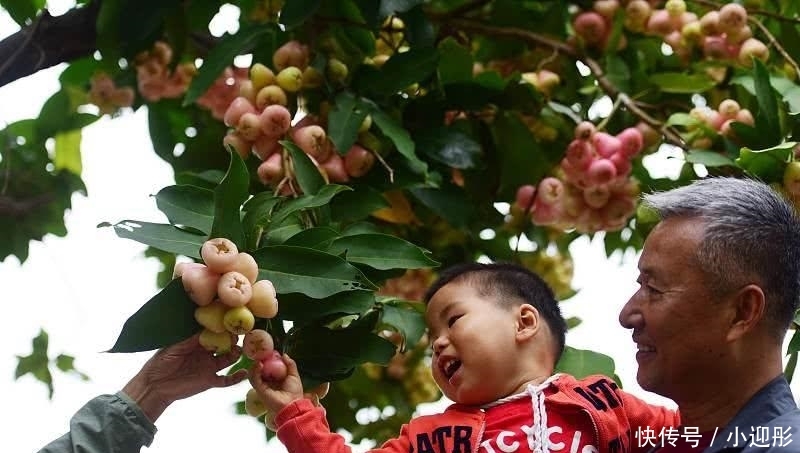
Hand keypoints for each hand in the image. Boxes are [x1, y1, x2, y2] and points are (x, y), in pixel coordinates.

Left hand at [122, 332, 247, 421]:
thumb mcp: (173, 348)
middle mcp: (206, 351)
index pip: (214, 331)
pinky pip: (226, 380)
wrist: (154, 385)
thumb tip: (205, 327)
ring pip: (229, 358)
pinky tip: (244, 373)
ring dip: (237, 354)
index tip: (232, 319)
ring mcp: (209, 366)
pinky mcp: (210, 380)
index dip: (223, 326)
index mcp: (197, 341)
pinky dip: (236, 378)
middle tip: (241, 333)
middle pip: (225, 343)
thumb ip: (189, 339)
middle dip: (233, 338)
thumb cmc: (160, 362)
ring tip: (243, 350)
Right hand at [248, 353, 304, 414]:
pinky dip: (255, 371)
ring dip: (255, 365)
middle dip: (260, 361)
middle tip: (262, 353)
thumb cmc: (294, 392)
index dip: (267, 360)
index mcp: (275, 380)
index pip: (268, 368)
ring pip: (254, 374)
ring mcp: (262, 387)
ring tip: (259, 358)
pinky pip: (254, 379)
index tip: (269, 352)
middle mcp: (267, 383)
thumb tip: (284, 354)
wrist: (292, 405)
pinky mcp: (259, 390)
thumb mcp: (294, 375)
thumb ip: (290, 364)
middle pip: (259, 370)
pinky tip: (259, 364)